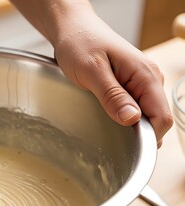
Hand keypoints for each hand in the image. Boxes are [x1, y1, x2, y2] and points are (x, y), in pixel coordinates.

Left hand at [11, 0, 172, 146]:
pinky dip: (123, 117)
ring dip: (129, 126)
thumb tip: (132, 120)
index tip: (126, 145)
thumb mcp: (91, 70)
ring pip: (144, 116)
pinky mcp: (129, 85)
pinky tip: (107, 117)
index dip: (148, 137)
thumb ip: (112, 95)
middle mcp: (149, 79)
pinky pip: (134, 108)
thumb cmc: (80, 43)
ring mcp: (139, 83)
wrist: (72, 29)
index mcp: (146, 75)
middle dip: (138, 134)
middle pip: (156, 120)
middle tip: (110, 135)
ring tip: (106, 124)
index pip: (162, 118)